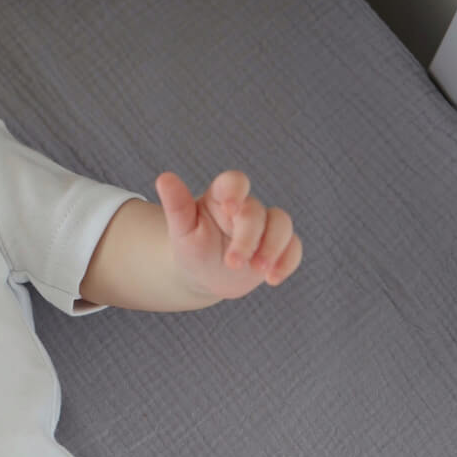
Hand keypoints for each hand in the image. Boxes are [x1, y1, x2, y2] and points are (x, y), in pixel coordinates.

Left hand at [154, 170, 301, 300]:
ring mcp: (266, 228)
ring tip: (259, 271)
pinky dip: (287, 261)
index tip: (230, 208)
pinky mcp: (278, 248)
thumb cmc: (190, 248)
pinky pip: (293, 248)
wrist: (203, 275)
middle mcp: (247, 208)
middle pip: (258, 212)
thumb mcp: (181, 230)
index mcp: (222, 197)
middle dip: (248, 238)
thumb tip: (164, 178)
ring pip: (282, 225)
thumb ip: (176, 205)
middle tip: (233, 263)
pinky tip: (273, 279)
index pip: (235, 182)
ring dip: (274, 248)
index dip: (237, 191)